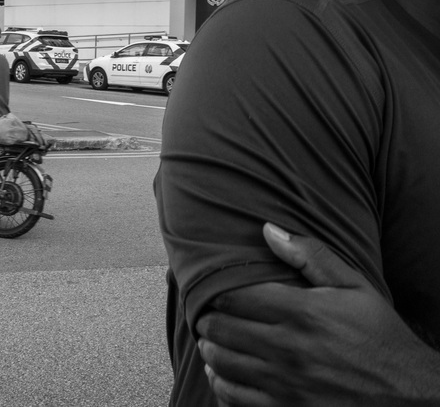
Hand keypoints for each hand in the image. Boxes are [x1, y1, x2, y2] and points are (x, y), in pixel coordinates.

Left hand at [196, 223, 439, 405]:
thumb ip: (311, 255)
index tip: (213, 292)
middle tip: (208, 316)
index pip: (233, 296)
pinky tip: (221, 373)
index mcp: (303, 312)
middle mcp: (290, 348)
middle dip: (208, 319)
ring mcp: (286, 383)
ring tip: (212, 341)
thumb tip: (268, 229)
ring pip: (221, 361)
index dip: (214, 292)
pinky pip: (234, 396)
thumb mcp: (355, 288)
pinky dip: (220, 383)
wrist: (411, 395)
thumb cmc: (379, 337)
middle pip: (220, 328)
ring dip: (209, 349)